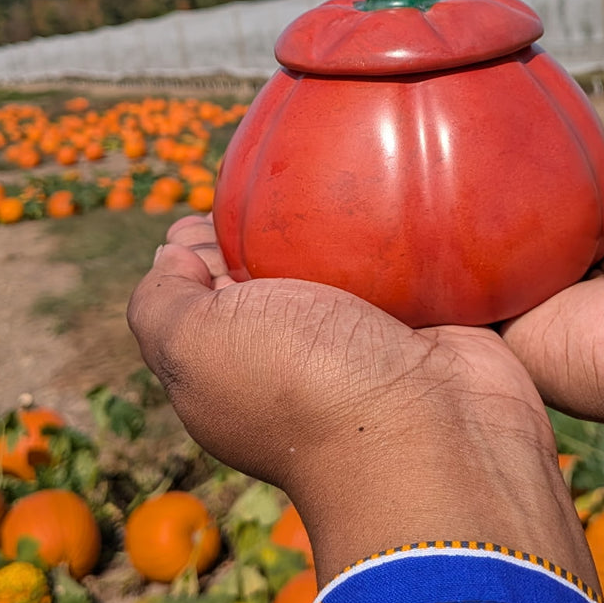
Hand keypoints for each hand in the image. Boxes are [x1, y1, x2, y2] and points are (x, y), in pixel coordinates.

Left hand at [127, 216, 598, 589]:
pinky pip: (431, 257)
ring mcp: (378, 334)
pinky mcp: (444, 318)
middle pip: (283, 257)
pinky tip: (415, 184)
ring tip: (360, 163)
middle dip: (284, 210)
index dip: (208, 236)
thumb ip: (160, 302)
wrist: (434, 440)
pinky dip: (427, 225)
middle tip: (298, 176)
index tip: (225, 204)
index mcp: (241, 358)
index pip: (211, 281)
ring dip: (359, 212)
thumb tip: (172, 253)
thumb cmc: (303, 389)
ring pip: (359, 250)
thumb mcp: (194, 347)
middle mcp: (305, 347)